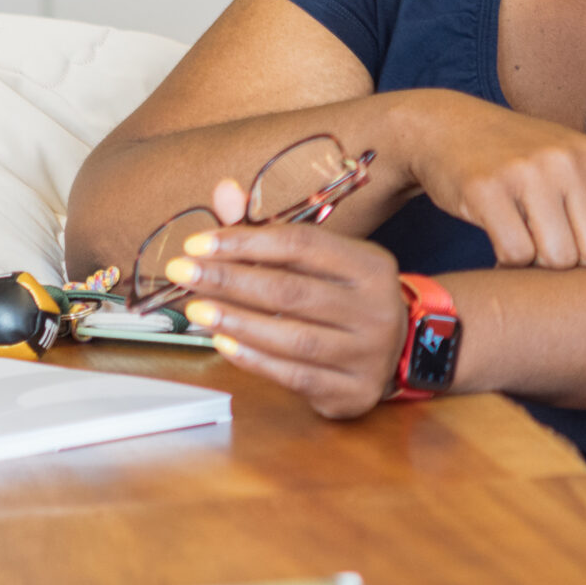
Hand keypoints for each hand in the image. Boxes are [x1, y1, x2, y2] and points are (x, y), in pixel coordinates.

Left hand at [167, 219, 407, 419]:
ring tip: (196, 310)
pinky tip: (223, 344)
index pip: (302, 245)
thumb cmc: (348, 299)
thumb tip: (224, 193)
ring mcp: (367, 353)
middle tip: (183, 274)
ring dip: (236, 321)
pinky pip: (295, 375)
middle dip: (230, 280)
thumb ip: (269, 230)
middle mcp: (376, 308)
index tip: (198, 244)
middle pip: (292, 291)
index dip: (246, 242)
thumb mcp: (323, 260)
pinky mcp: (352, 391)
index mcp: (371, 265)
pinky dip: (254, 359)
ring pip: (293, 337)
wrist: (402, 351)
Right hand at [400, 90, 585, 268]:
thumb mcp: (571, 170)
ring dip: (538, 266)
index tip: (577, 255)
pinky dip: (507, 262)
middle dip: (575, 269)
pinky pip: (515, 254)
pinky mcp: (486, 188)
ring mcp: (528, 172)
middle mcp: (569, 161)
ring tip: (524, 245)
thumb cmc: (518, 160)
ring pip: (559, 259)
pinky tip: (499, 242)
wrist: (447, 127)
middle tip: (549, 256)